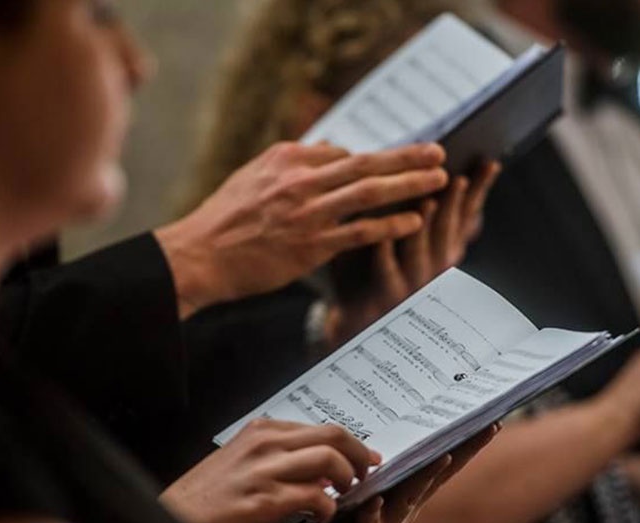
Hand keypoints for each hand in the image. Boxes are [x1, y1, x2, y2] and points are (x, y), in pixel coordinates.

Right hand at [155, 142, 448, 318]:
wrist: (199, 256)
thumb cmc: (224, 219)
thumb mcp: (254, 176)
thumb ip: (293, 163)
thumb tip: (329, 149)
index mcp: (287, 158)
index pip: (342, 153)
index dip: (375, 159)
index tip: (402, 160)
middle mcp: (301, 179)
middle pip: (366, 163)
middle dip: (408, 157)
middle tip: (439, 152)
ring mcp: (309, 212)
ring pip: (370, 192)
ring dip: (410, 184)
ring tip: (439, 179)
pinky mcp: (312, 245)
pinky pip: (361, 231)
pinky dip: (391, 224)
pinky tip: (415, 220)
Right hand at [159, 420, 378, 522]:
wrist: (172, 522)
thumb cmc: (207, 498)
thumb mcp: (241, 462)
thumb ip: (276, 456)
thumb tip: (318, 465)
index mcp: (261, 430)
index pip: (321, 427)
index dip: (351, 443)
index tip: (365, 456)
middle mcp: (264, 443)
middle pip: (333, 436)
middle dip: (359, 454)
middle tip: (368, 473)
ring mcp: (264, 470)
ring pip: (328, 461)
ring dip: (347, 478)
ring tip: (347, 494)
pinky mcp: (263, 501)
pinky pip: (314, 496)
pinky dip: (328, 507)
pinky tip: (324, 517)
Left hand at [265, 426, 497, 522]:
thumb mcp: (357, 491)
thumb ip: (372, 469)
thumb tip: (385, 431)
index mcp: (403, 494)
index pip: (437, 463)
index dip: (462, 444)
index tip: (487, 422)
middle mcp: (401, 511)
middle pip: (438, 476)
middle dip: (463, 452)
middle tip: (485, 429)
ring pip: (410, 497)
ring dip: (427, 476)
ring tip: (445, 455)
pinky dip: (373, 513)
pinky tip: (376, 500)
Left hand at [326, 162, 501, 346]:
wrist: (358, 322)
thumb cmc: (381, 273)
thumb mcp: (411, 242)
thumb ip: (421, 210)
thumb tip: (427, 166)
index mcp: (443, 251)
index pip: (466, 215)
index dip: (479, 190)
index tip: (489, 163)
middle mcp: (435, 269)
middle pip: (449, 232)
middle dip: (455, 204)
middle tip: (456, 177)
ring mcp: (413, 286)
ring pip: (423, 252)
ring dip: (427, 227)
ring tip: (429, 200)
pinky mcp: (387, 299)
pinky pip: (387, 273)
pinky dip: (386, 254)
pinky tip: (383, 236)